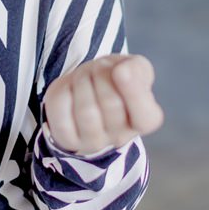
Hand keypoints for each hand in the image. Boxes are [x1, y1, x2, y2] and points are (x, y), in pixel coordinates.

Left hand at [43, 54, 163, 155]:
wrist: (88, 89)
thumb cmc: (116, 79)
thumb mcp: (134, 67)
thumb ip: (137, 69)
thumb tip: (124, 72)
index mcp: (146, 120)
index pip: (145, 117)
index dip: (132, 91)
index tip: (120, 70)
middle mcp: (121, 137)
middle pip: (111, 103)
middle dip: (101, 74)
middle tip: (98, 68)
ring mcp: (94, 143)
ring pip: (86, 110)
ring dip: (81, 81)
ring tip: (84, 77)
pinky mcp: (67, 139)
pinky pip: (62, 111)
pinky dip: (63, 91)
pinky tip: (70, 90)